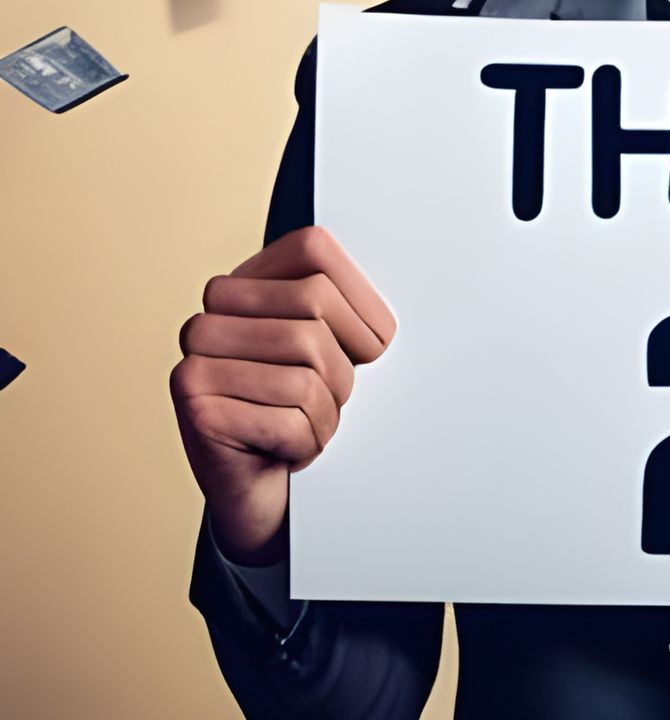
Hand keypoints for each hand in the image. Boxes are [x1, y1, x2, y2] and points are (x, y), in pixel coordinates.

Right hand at [170, 225, 395, 565]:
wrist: (259, 494)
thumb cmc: (295, 411)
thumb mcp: (328, 346)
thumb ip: (344, 303)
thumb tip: (398, 285)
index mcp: (242, 285)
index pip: (314, 250)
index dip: (358, 297)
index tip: (368, 343)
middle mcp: (209, 316)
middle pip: (315, 305)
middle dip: (344, 364)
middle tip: (329, 398)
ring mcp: (195, 360)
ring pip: (308, 366)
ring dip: (328, 412)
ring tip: (306, 426)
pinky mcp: (197, 408)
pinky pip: (291, 418)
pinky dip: (308, 442)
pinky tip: (285, 451)